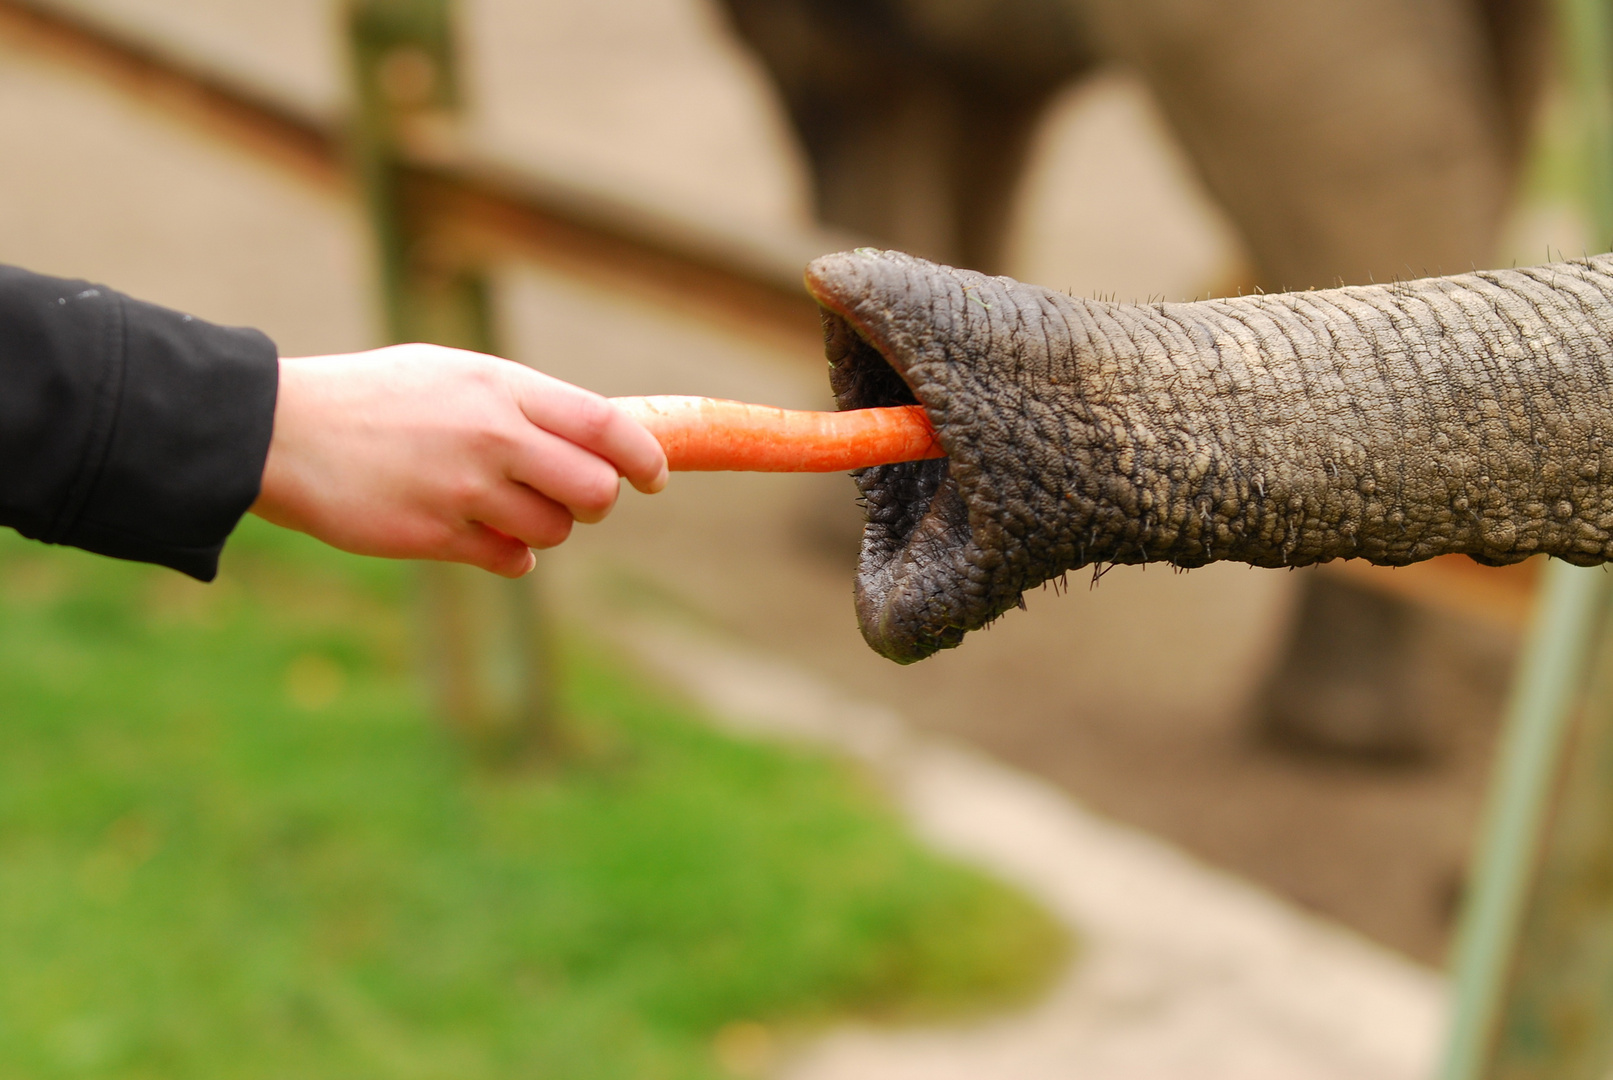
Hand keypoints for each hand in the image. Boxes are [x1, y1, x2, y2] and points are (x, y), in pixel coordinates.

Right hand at [251, 344, 667, 576]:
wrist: (283, 433)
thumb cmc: (372, 399)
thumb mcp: (451, 375)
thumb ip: (521, 404)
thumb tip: (594, 439)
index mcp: (502, 387)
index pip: (606, 424)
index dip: (644, 456)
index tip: (656, 476)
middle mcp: (494, 436)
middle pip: (595, 490)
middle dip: (595, 501)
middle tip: (571, 497)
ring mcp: (466, 489)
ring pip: (553, 531)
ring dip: (542, 528)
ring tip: (500, 505)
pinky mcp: (437, 536)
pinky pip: (509, 560)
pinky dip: (509, 555)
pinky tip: (481, 537)